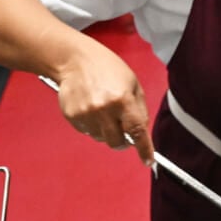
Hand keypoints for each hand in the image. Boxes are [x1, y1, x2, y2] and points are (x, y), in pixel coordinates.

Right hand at [55, 48, 153, 165]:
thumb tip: (142, 133)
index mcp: (122, 100)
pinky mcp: (72, 117)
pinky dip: (93, 125)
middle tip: (123, 127)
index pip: (137, 131)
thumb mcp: (133, 84)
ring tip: (104, 109)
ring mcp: (86, 114)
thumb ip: (139, 110)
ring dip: (107, 131)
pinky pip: (87, 132)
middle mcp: (103, 109)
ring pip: (102, 139)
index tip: (148, 160)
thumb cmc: (108, 68)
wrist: (76, 60)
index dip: (144, 149)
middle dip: (124, 139)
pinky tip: (92, 107)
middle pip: (117, 142)